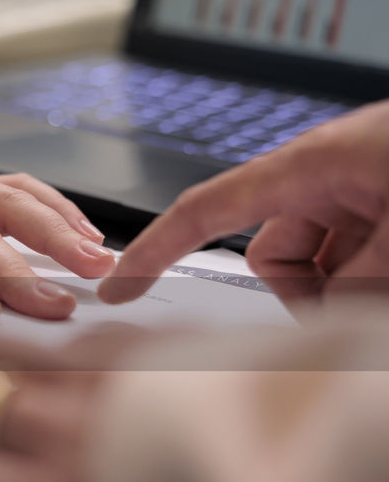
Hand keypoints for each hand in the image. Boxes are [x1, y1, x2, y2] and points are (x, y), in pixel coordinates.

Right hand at [100, 99, 388, 307]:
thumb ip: (356, 280)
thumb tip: (330, 317)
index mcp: (309, 164)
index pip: (204, 211)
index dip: (153, 250)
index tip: (119, 287)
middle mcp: (324, 175)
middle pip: (274, 257)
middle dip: (311, 291)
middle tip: (372, 306)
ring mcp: (356, 188)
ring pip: (319, 265)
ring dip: (354, 285)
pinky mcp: (381, 199)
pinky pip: (354, 256)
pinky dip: (374, 275)